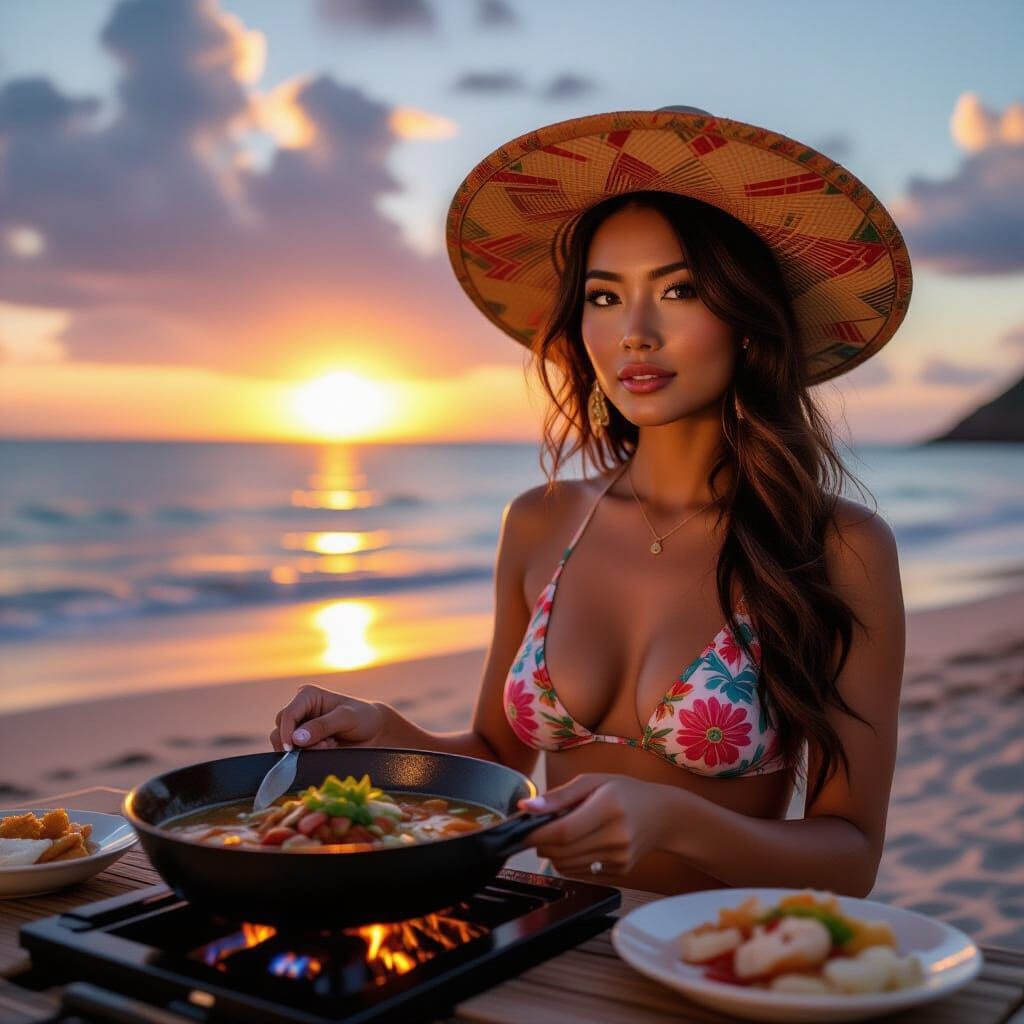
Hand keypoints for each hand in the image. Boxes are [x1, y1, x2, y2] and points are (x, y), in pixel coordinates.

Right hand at [270, 685, 385, 750]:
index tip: (292, 749)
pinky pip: (295, 754)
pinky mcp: (304, 744)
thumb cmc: (363, 718)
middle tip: (325, 745)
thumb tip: (297, 738)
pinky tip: (328, 749)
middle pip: (280, 730)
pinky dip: (309, 756)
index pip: (287, 714)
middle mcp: (300, 710)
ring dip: (305, 751)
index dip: (287, 732)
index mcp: (307, 696)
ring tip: (329, 746)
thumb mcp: (347, 717)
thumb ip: (323, 726)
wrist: (375, 733)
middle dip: (299, 744)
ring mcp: (301, 728)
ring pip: (285, 744)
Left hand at [517, 773, 671, 877]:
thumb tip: (527, 807)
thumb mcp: (593, 781)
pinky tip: (580, 844)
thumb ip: (559, 796)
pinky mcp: (620, 872)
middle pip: (562, 852)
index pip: (563, 831)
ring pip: (568, 866)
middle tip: (540, 829)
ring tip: (562, 834)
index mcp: (609, 806)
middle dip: (542, 843)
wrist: (663, 815)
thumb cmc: (625, 792)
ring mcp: (619, 858)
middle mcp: (616, 836)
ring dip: (554, 853)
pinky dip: (570, 861)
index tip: (522, 829)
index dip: (537, 833)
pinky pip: (581, 872)